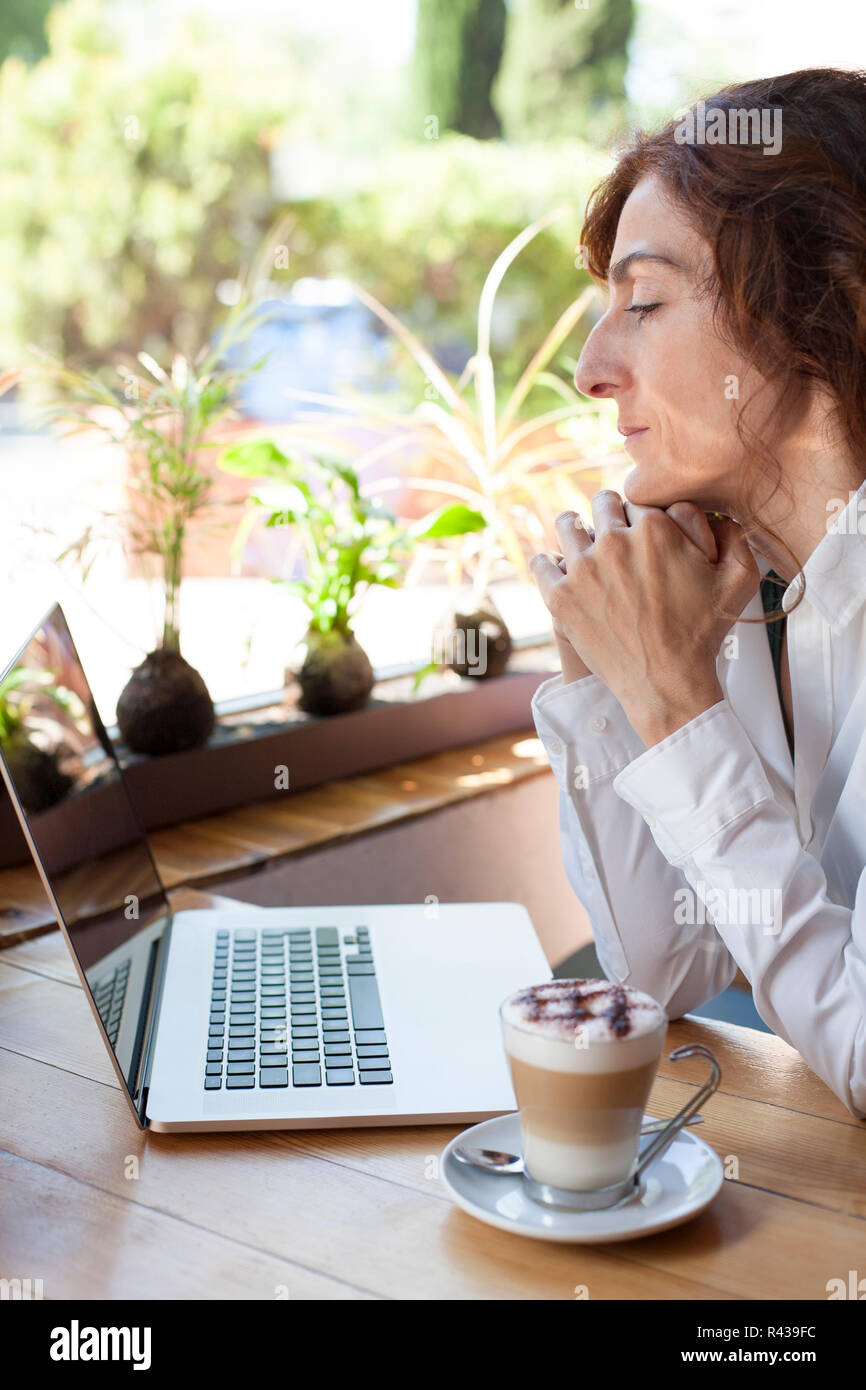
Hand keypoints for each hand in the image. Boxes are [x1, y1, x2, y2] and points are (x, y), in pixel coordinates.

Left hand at [548, 502, 723, 684]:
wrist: (666, 683)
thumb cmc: (702, 633)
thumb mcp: (739, 580)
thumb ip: (735, 535)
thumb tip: (717, 512)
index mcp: (655, 529)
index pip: (637, 500)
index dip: (640, 515)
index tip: (640, 531)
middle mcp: (614, 542)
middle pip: (602, 503)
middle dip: (610, 516)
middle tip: (614, 537)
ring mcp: (583, 569)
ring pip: (566, 524)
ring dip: (575, 531)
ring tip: (584, 547)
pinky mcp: (560, 597)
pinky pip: (541, 563)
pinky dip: (549, 564)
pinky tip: (561, 572)